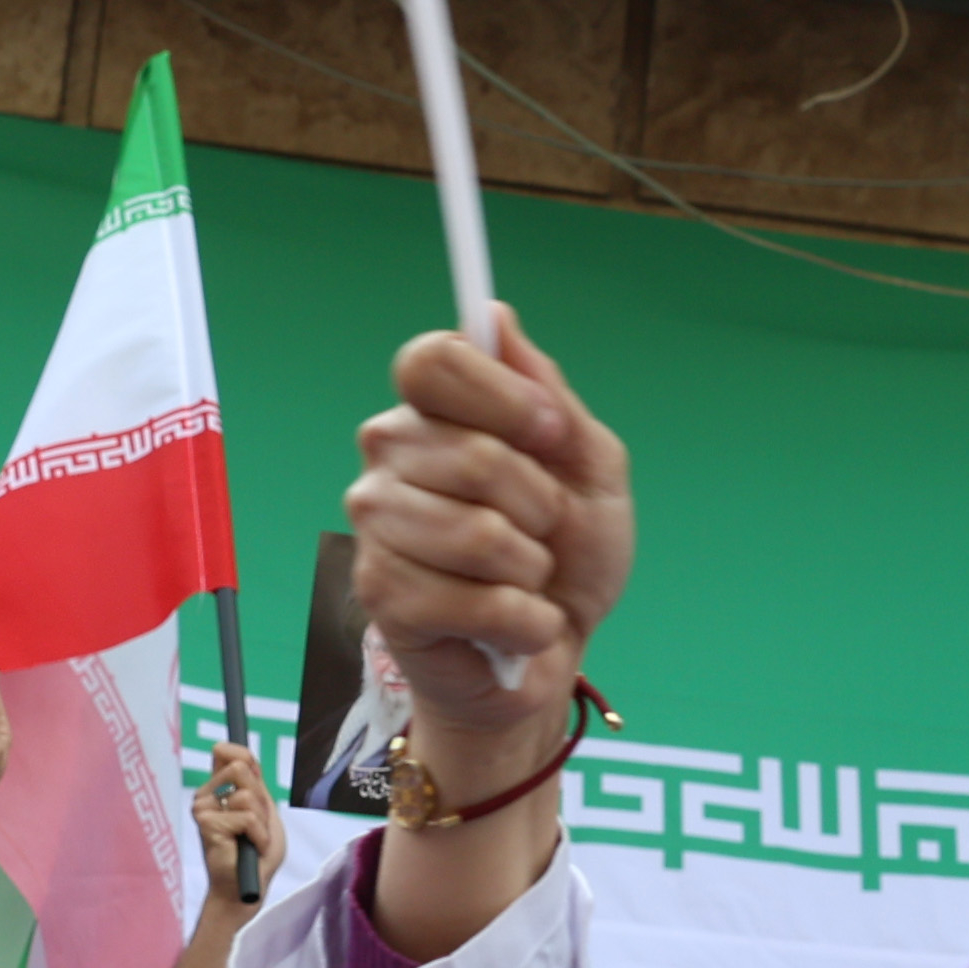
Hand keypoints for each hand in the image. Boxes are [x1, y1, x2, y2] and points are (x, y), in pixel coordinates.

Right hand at [190, 741, 278, 908]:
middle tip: (256, 824)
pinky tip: (249, 849)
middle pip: (240, 768)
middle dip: (260, 798)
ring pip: (246, 795)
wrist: (245, 888)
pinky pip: (247, 817)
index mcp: (221, 789)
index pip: (228, 754)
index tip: (251, 767)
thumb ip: (256, 785)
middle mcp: (207, 795)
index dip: (242, 753)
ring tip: (251, 840)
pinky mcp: (206, 823)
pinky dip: (258, 836)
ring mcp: (203, 808)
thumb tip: (242, 758)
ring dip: (260, 822)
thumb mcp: (264, 812)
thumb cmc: (256, 854)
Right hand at [346, 313, 633, 743]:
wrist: (556, 649)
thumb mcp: (590, 466)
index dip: (500, 395)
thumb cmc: (569, 553)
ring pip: (477, 533)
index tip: (551, 432)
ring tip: (526, 580)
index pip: (432, 360)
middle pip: (473, 454)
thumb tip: (495, 318)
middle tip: (543, 531)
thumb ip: (548, 396)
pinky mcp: (381, 594)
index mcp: (437, 411)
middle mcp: (391, 455)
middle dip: (541, 505)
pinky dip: (523, 620)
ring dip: (533, 570)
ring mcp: (378, 524)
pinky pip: (474, 600)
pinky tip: (515, 625)